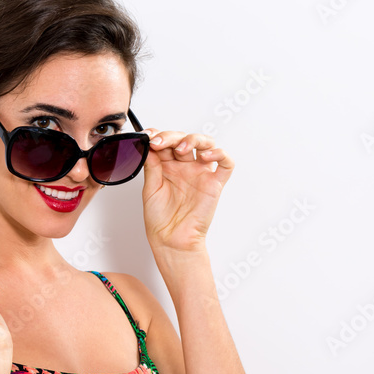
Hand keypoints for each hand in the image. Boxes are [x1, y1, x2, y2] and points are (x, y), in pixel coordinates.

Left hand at [140, 129, 234, 254]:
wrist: (171, 239)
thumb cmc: (160, 218)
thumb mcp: (150, 188)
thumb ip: (151, 166)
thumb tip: (147, 144)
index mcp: (168, 166)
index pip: (167, 142)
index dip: (159, 135)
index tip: (148, 137)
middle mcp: (185, 167)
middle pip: (184, 139)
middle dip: (171, 136)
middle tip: (160, 143)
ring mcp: (200, 173)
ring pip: (206, 144)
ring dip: (194, 139)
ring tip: (182, 148)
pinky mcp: (215, 183)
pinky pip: (226, 163)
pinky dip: (220, 154)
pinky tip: (205, 156)